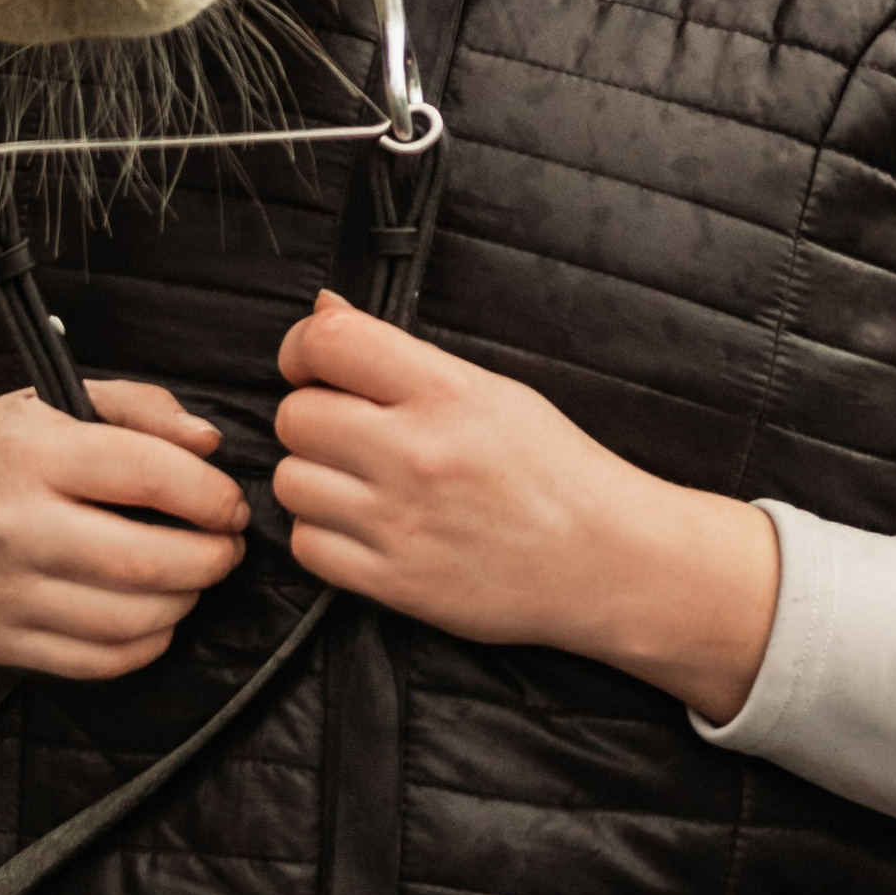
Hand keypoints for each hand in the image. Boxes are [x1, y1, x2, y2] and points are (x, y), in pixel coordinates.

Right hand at [0, 378, 249, 678]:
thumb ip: (141, 409)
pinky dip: (145, 644)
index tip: (232, 504)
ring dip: (185, 602)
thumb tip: (209, 446)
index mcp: (33, 452)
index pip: (148, 475)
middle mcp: (15, 526)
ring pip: (130, 620)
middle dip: (211, 558)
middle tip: (228, 548)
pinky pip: (97, 662)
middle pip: (147, 560)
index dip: (211, 494)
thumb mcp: (56, 403)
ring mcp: (5, 594)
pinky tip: (155, 615)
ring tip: (194, 577)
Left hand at [273, 293, 777, 721]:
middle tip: (346, 429)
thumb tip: (324, 310)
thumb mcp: (490, 389)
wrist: (605, 559)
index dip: (302, 347)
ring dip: (313, 478)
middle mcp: (416, 453)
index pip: (328, 344)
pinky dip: (321, 535)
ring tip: (354, 480)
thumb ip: (400, 352)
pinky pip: (307, 548)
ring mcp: (401, 522)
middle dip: (312, 416)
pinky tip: (359, 525)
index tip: (313, 364)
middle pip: (296, 416)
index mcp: (446, 392)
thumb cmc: (553, 465)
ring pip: (291, 483)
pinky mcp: (396, 583)